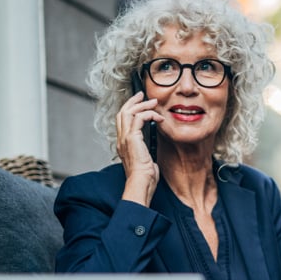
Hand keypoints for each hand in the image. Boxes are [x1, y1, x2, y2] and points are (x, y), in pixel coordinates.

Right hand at [116, 91, 163, 205]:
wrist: (141, 183)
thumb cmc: (145, 178)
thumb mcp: (146, 162)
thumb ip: (146, 154)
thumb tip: (152, 154)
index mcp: (123, 144)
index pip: (122, 121)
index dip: (130, 109)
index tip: (141, 103)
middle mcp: (121, 139)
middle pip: (122, 112)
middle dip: (134, 101)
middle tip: (144, 96)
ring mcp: (125, 138)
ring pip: (129, 112)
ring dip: (143, 105)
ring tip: (154, 103)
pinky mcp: (132, 138)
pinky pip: (139, 118)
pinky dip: (149, 114)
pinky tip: (159, 118)